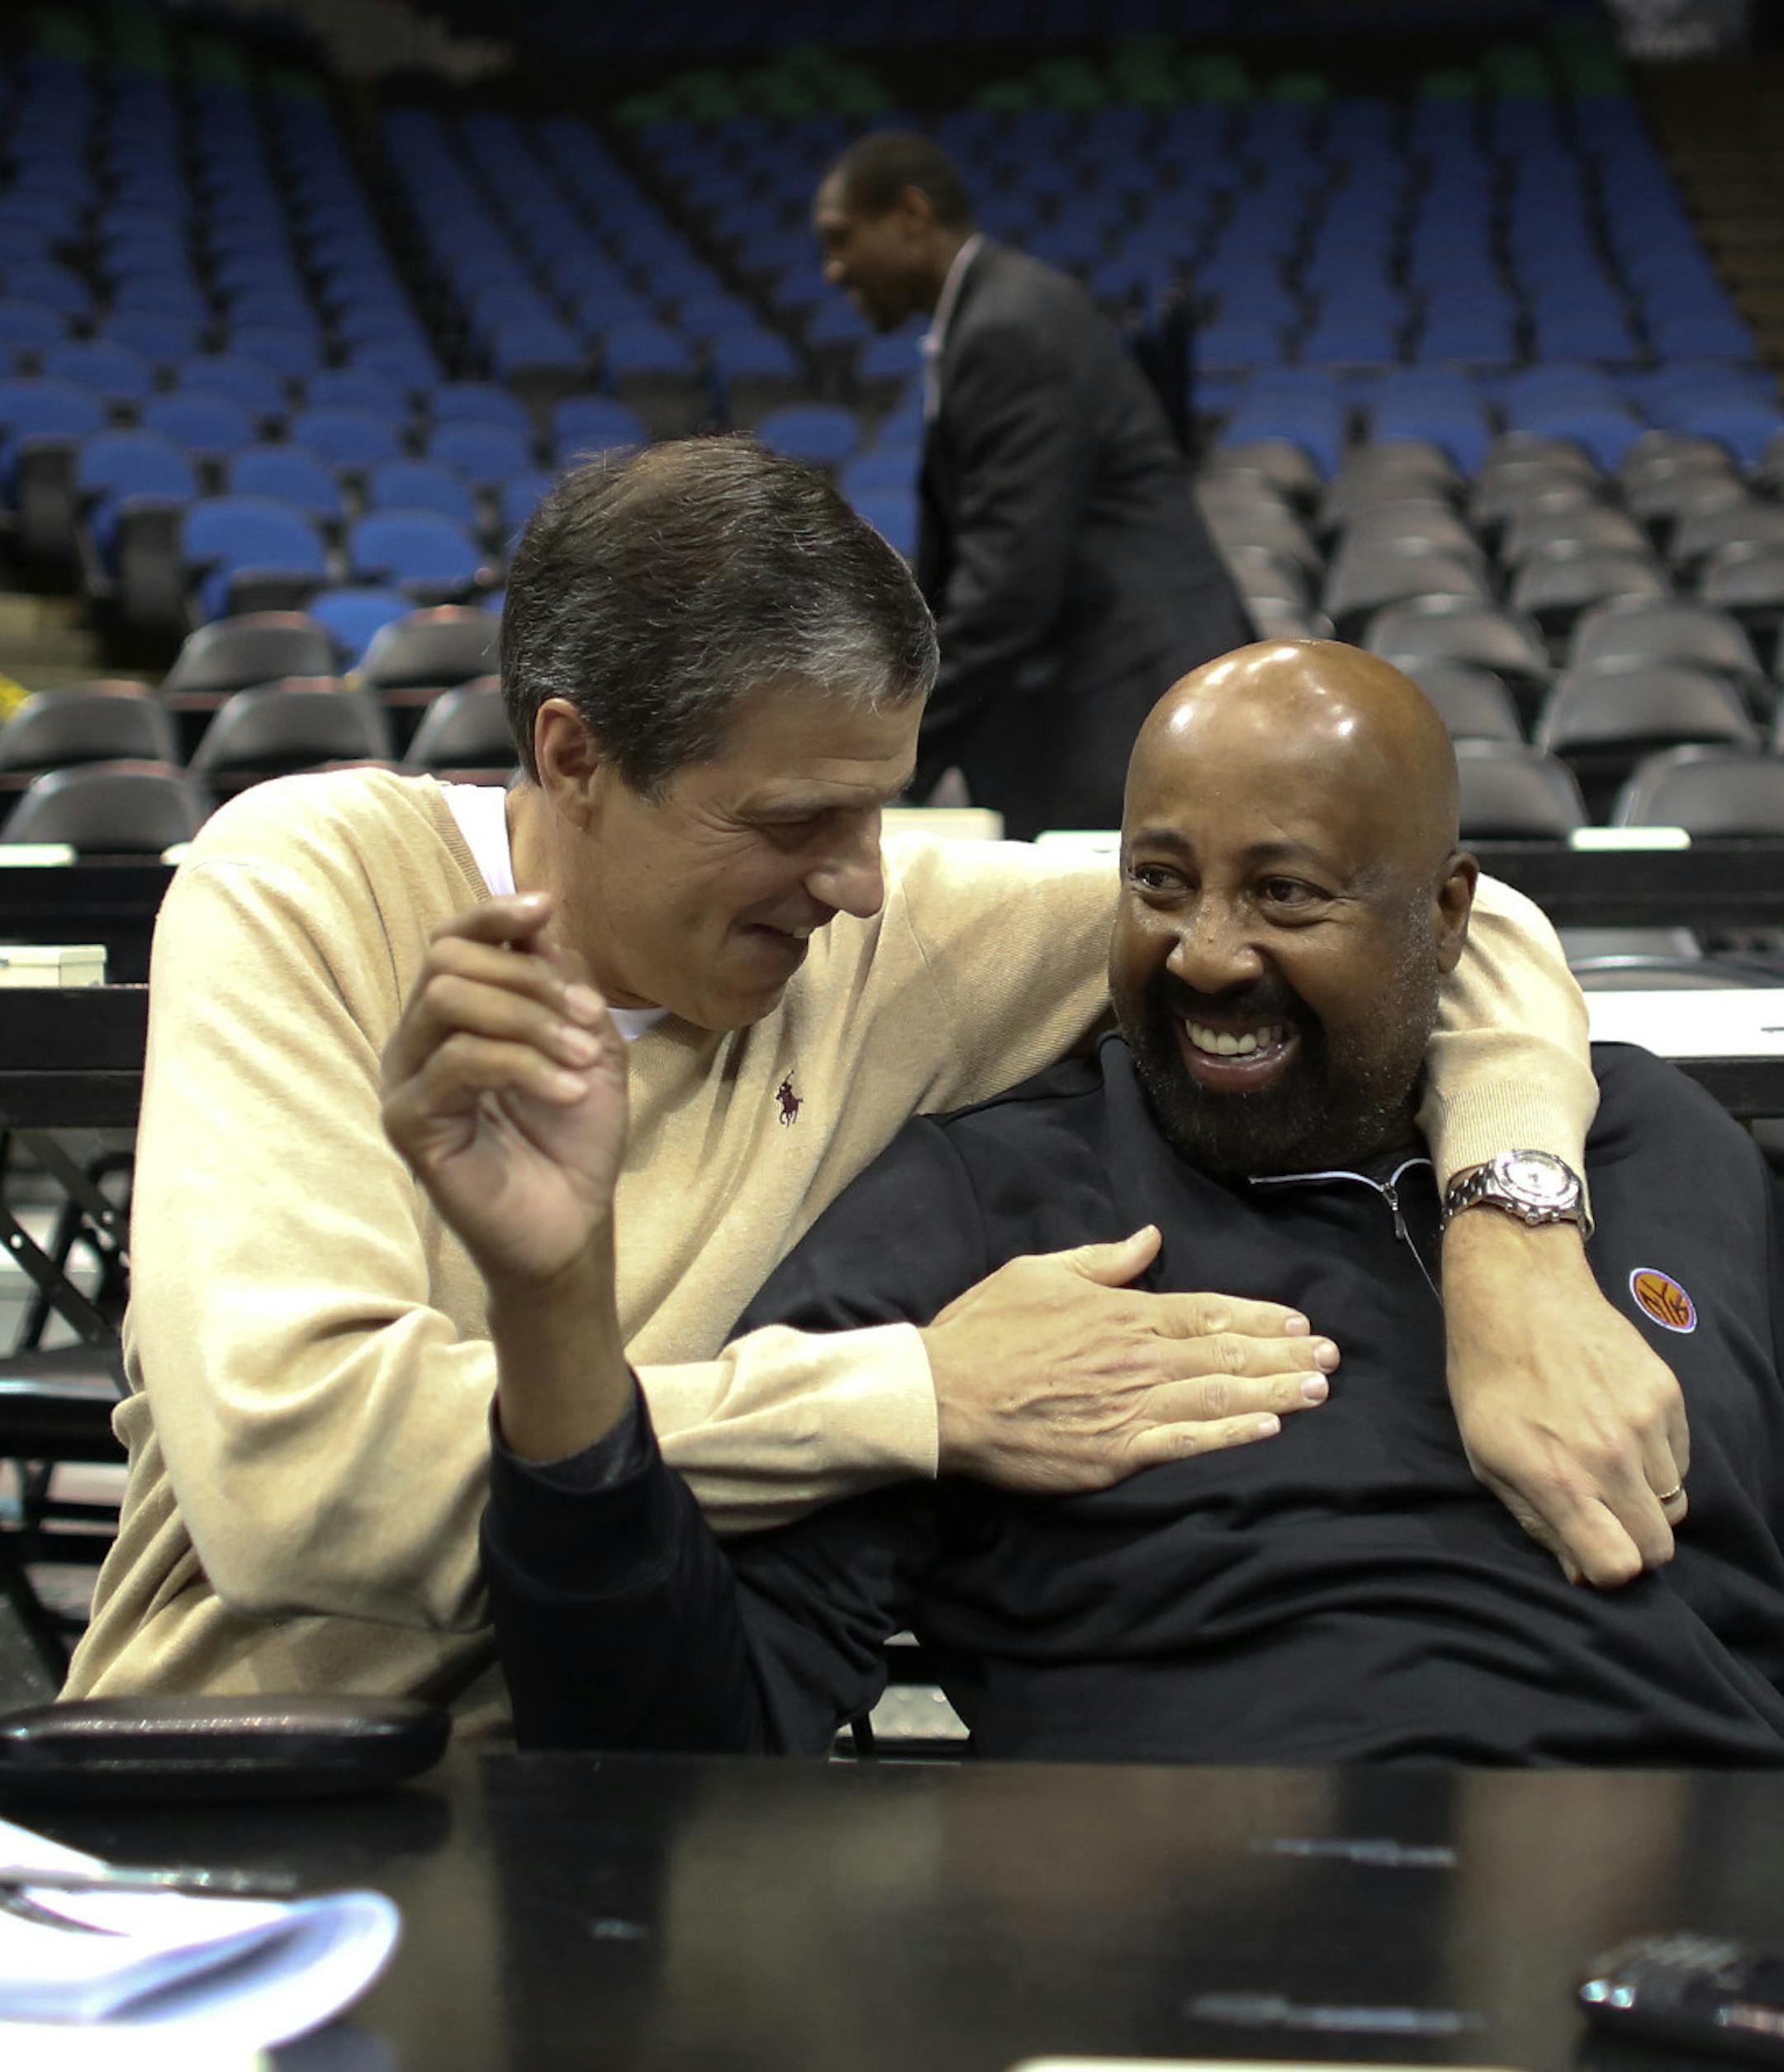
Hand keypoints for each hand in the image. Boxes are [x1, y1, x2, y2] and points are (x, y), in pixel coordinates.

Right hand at [381, 893, 628, 1295]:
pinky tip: (570, 1091)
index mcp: (453, 1016)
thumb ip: (560, 981)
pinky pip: (460, 1062)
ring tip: (584, 1060)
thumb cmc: (574, 1134)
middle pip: (447, 960)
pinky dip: (527, 1066)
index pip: (450, 940)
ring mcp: (406, 1080)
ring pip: (450, 1001)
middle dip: (528, 978)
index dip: (492, 914)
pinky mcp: (409, 1122)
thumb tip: (538, 920)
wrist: (573, 1220)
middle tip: (586, 1018)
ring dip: (531, 1021)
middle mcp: (417, 1040)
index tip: (545, 908)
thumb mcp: (586, 1042)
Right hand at [923, 1225, 1338, 1491]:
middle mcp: (1139, 1357)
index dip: (1260, 1318)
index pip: (1209, 1313)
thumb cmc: (985, 1330)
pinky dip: (1231, 1436)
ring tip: (1318, 1390)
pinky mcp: (1116, 1454)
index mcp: (1123, 1313)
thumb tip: (1149, 1239)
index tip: (1300, 1322)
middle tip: (1331, 1357)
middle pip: (1228, 1356)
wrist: (942, 1397)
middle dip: (1285, 1354)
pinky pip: (1187, 1445)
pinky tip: (1268, 1429)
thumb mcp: (1038, 1273)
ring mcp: (1130, 1408)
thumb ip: (1101, 1260)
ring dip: (1275, 1392)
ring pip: (1219, 1398)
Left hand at [1443, 1211, 1688, 1586]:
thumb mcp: (1487, 1457)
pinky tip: (1619, 1430)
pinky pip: (1681, 1459)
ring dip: (1645, 1498)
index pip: (1618, 1567)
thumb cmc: (1488, 1379)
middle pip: (1658, 1545)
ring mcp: (1645, 1423)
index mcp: (1558, 1478)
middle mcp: (1609, 1456)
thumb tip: (1581, 1573)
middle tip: (1603, 1516)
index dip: (1605, 1570)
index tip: (1590, 1551)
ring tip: (1605, 1463)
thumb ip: (1537, 1520)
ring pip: (1674, 1502)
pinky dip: (1658, 1460)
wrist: (1519, 1294)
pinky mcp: (1667, 1394)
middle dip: (1632, 1543)